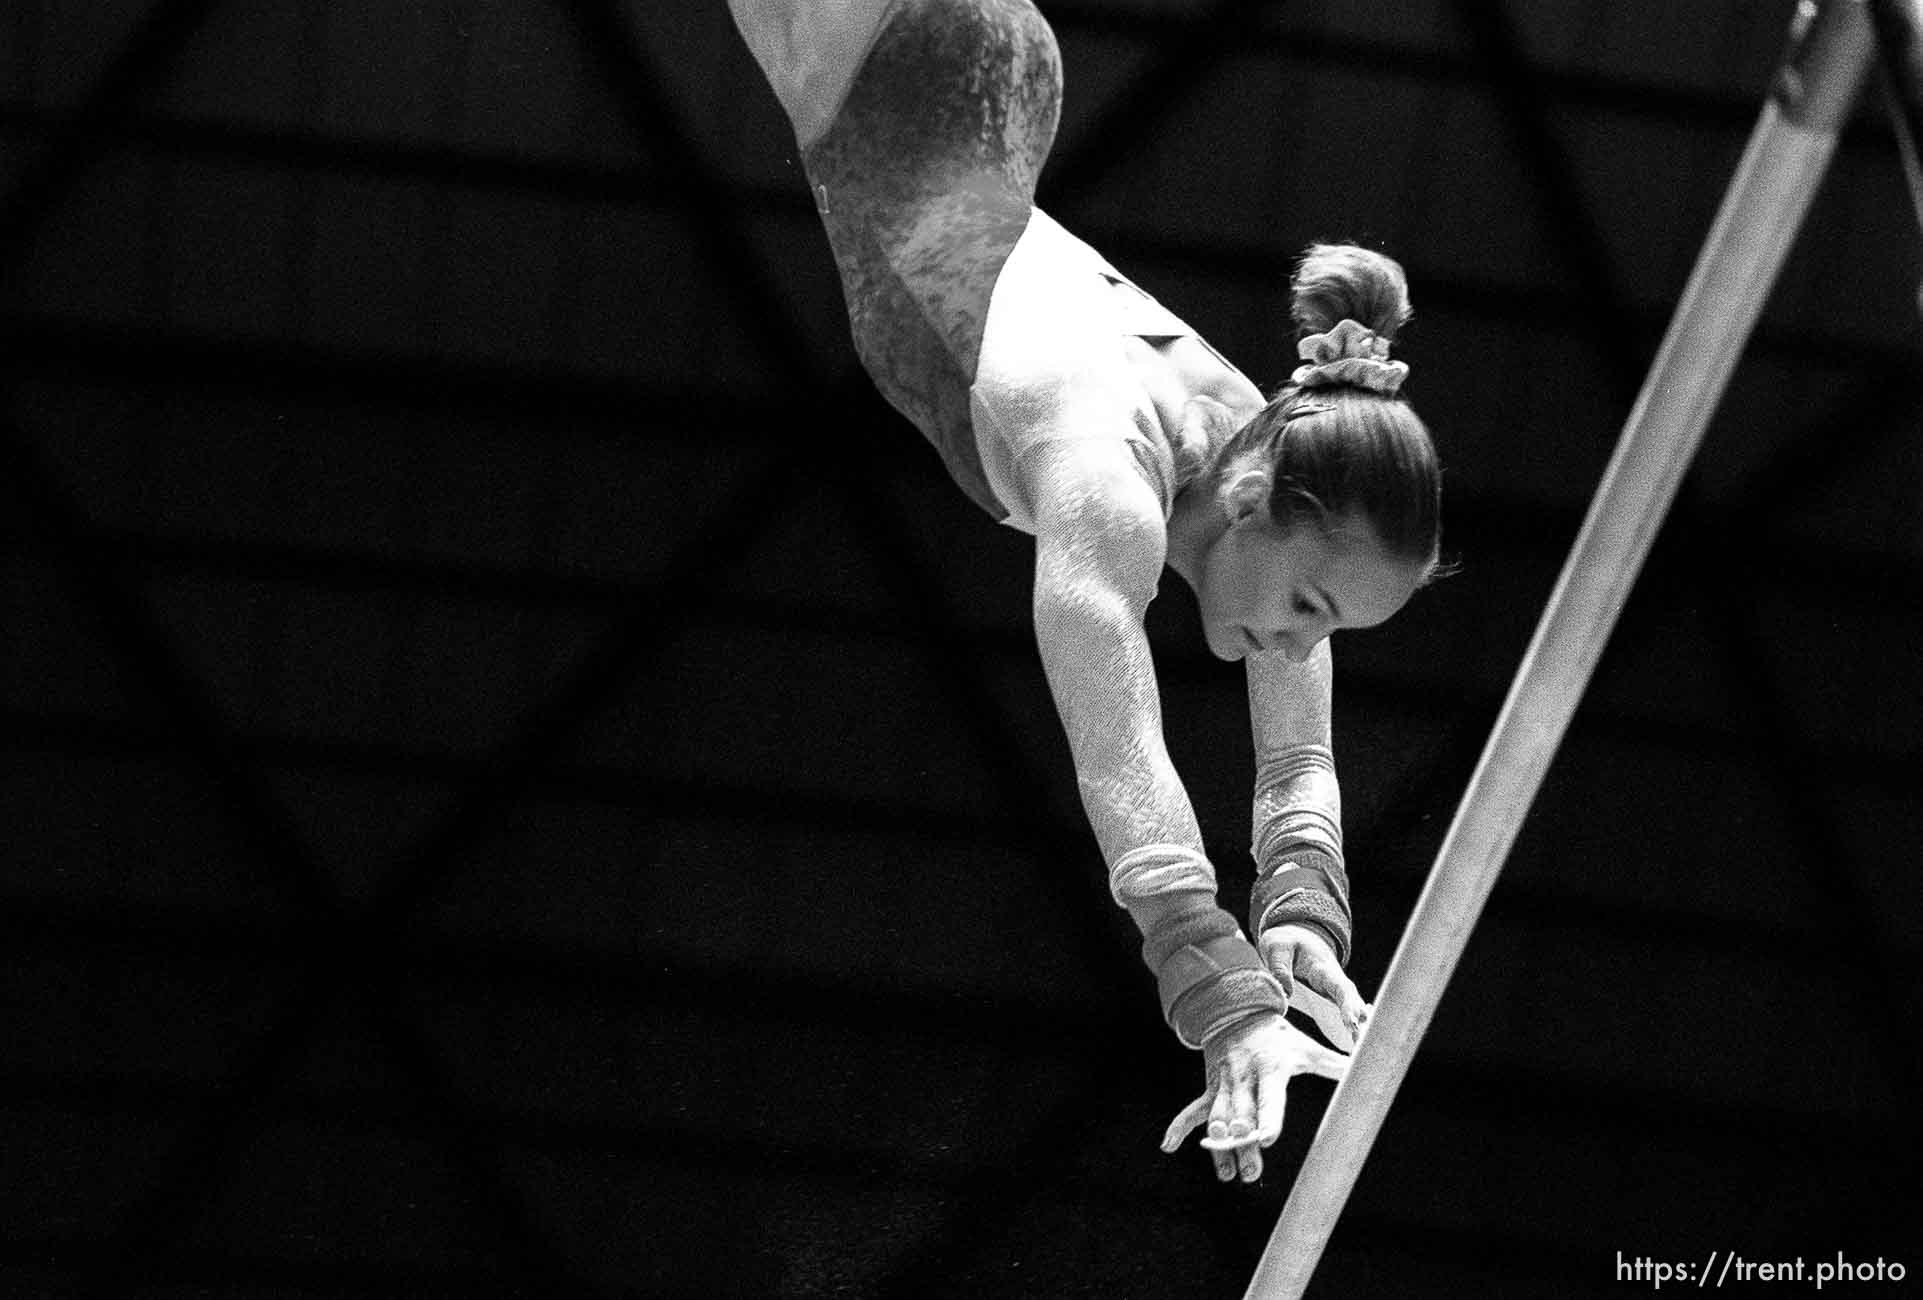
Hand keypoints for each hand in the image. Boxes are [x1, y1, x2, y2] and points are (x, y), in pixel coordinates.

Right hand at [1159, 1012, 1349, 1183]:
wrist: (1237, 1010)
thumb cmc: (1281, 1036)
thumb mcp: (1307, 1047)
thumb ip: (1335, 1064)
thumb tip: (1373, 1069)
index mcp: (1270, 1068)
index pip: (1269, 1098)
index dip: (1267, 1118)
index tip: (1265, 1139)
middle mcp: (1244, 1077)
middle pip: (1242, 1116)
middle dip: (1243, 1145)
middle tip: (1251, 1173)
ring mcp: (1224, 1083)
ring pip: (1219, 1119)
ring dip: (1220, 1148)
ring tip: (1228, 1175)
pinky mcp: (1211, 1088)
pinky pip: (1193, 1110)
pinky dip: (1180, 1128)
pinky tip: (1169, 1146)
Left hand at [1259, 923, 1369, 1049]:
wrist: (1294, 937)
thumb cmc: (1287, 941)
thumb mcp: (1277, 946)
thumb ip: (1280, 967)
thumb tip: (1286, 992)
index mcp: (1324, 968)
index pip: (1340, 987)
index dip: (1348, 1005)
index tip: (1354, 1021)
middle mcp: (1334, 982)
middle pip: (1351, 1002)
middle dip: (1358, 1020)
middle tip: (1361, 1040)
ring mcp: (1332, 992)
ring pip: (1348, 1011)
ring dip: (1355, 1028)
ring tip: (1358, 1047)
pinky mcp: (1327, 1000)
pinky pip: (1339, 1015)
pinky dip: (1346, 1028)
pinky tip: (1351, 1045)